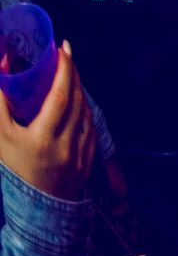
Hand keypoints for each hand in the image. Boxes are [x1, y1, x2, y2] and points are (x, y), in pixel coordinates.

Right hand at [0, 41, 95, 199]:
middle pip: (75, 98)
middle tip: (65, 54)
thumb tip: (3, 64)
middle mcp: (65, 144)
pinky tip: (76, 99)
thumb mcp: (0, 137)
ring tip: (68, 72)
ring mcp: (80, 151)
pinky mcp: (90, 156)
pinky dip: (83, 108)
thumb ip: (0, 104)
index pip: (59, 96)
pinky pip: (90, 124)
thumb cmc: (15, 168)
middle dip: (72, 72)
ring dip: (79, 88)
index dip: (63, 69)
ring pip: (85, 110)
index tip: (62, 48)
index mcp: (42, 139)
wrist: (37, 206)